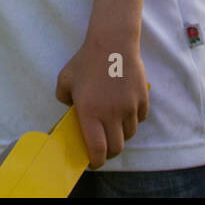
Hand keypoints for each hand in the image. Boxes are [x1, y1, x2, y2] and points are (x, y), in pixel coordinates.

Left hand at [55, 38, 148, 168]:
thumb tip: (71, 109)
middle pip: (116, 147)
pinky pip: (139, 119)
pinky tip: (125, 109)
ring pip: (129, 134)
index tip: (93, 162)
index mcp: (90, 112)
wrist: (112, 42)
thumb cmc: (85, 60)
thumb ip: (63, 98)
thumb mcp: (65, 79)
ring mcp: (129, 108)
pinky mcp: (142, 99)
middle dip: (109, 152)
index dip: (96, 161)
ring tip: (113, 125)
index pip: (97, 149)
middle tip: (103, 147)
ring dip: (121, 134)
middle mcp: (112, 114)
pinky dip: (133, 120)